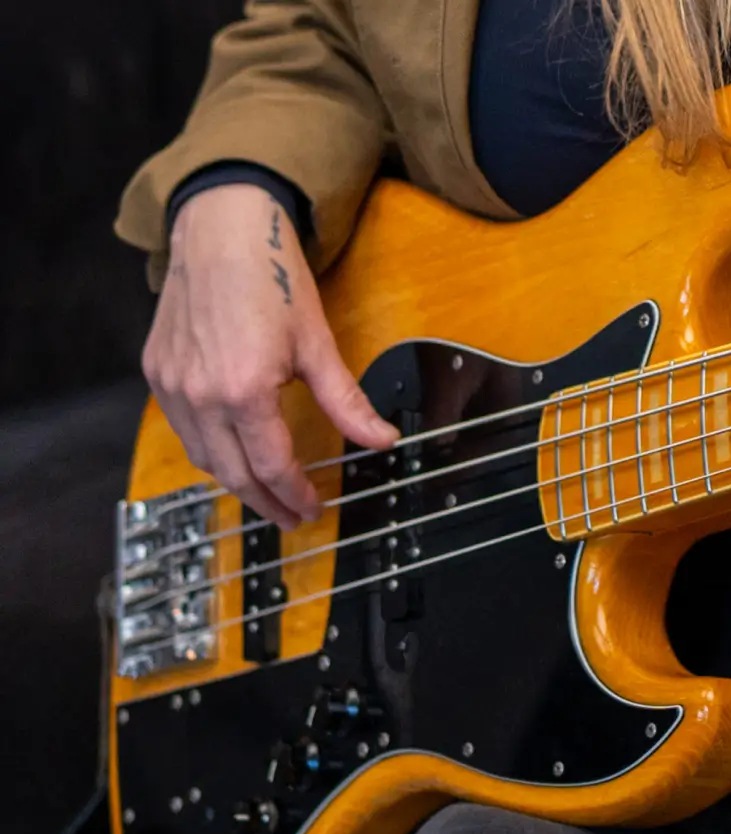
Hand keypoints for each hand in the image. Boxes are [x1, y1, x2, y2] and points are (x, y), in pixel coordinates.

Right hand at [142, 184, 397, 530]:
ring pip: (204, 459)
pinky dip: (210, 452)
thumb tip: (382, 439)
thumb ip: (347, 402)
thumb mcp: (318, 344)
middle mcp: (200, 395)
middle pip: (234, 474)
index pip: (271, 467)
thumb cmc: (273, 279)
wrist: (221, 229)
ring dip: (237, 482)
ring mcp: (173, 386)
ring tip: (267, 493)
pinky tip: (233, 453)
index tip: (312, 509)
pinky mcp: (157, 373)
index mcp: (244, 391)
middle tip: (292, 516)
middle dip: (266, 503)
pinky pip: (183, 431)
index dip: (295, 495)